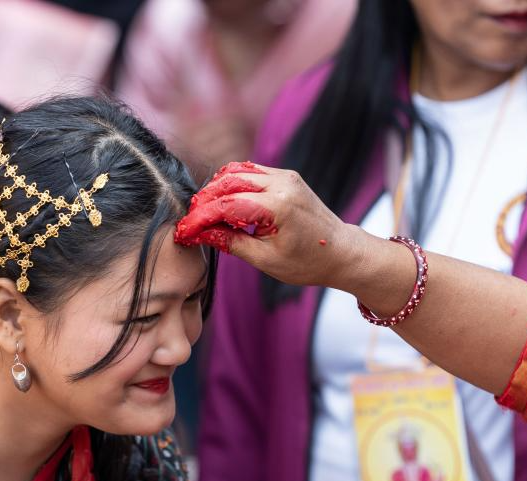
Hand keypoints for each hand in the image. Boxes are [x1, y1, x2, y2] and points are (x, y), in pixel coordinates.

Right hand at [174, 162, 358, 287]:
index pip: (227, 205)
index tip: (185, 231)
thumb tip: (200, 234)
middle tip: (190, 222)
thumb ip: (230, 242)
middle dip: (204, 201)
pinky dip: (231, 185)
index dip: (201, 218)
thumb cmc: (308, 261)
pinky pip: (250, 172)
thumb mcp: (265, 260)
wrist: (341, 251)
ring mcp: (285, 176)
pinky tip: (222, 204)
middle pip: (228, 181)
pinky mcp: (285, 176)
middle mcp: (282, 183)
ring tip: (203, 213)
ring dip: (215, 190)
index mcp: (279, 205)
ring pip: (236, 171)